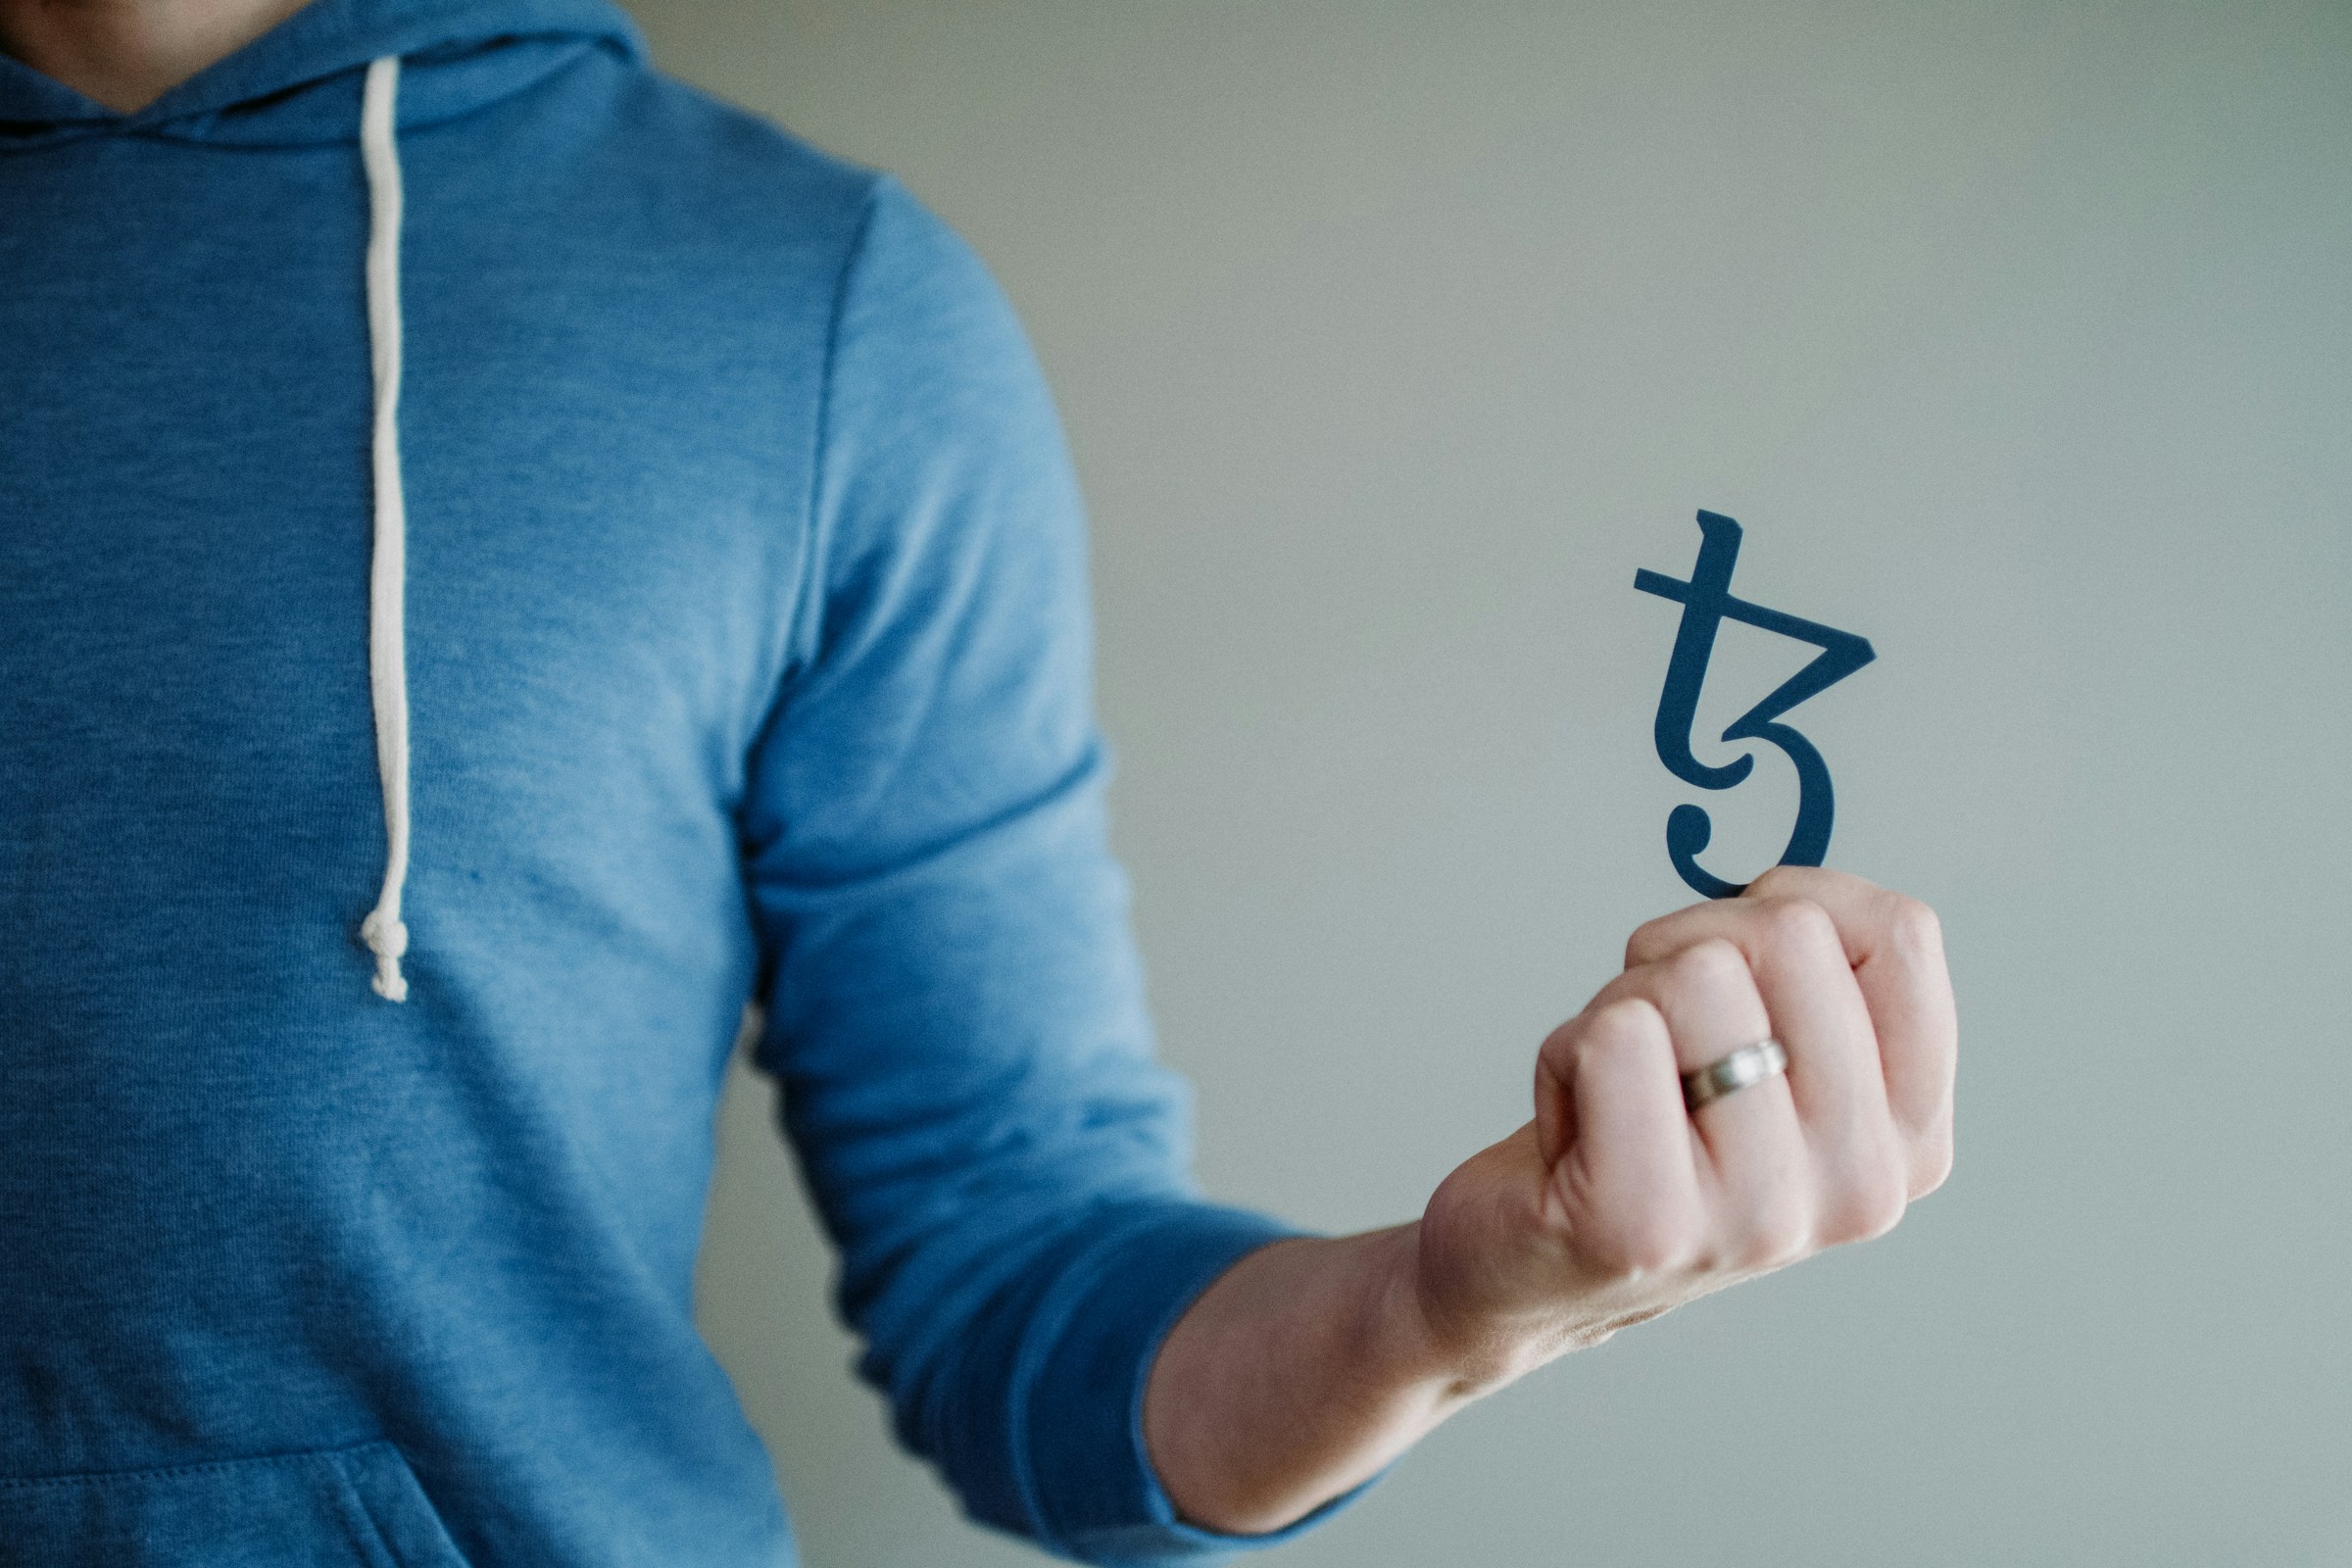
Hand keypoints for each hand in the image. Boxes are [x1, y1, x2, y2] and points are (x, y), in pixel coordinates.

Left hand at [1410, 865, 1956, 1382]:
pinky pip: (1614, 1037)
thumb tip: (1790, 891)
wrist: (1527, 1269)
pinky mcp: (1647, 1223)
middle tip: (1655, 1041)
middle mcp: (1861, 1185)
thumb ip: (1812, 967)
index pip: (1901, 934)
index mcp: (1910, 1135)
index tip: (1736, 958)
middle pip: (1788, 936)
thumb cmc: (1648, 1130)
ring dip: (1621, 1004)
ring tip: (1616, 1091)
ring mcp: (1760, 1214)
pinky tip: (1572, 1127)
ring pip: (1695, 976)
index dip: (1791, 902)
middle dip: (1688, 951)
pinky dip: (1566, 1050)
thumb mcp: (1770, 1048)